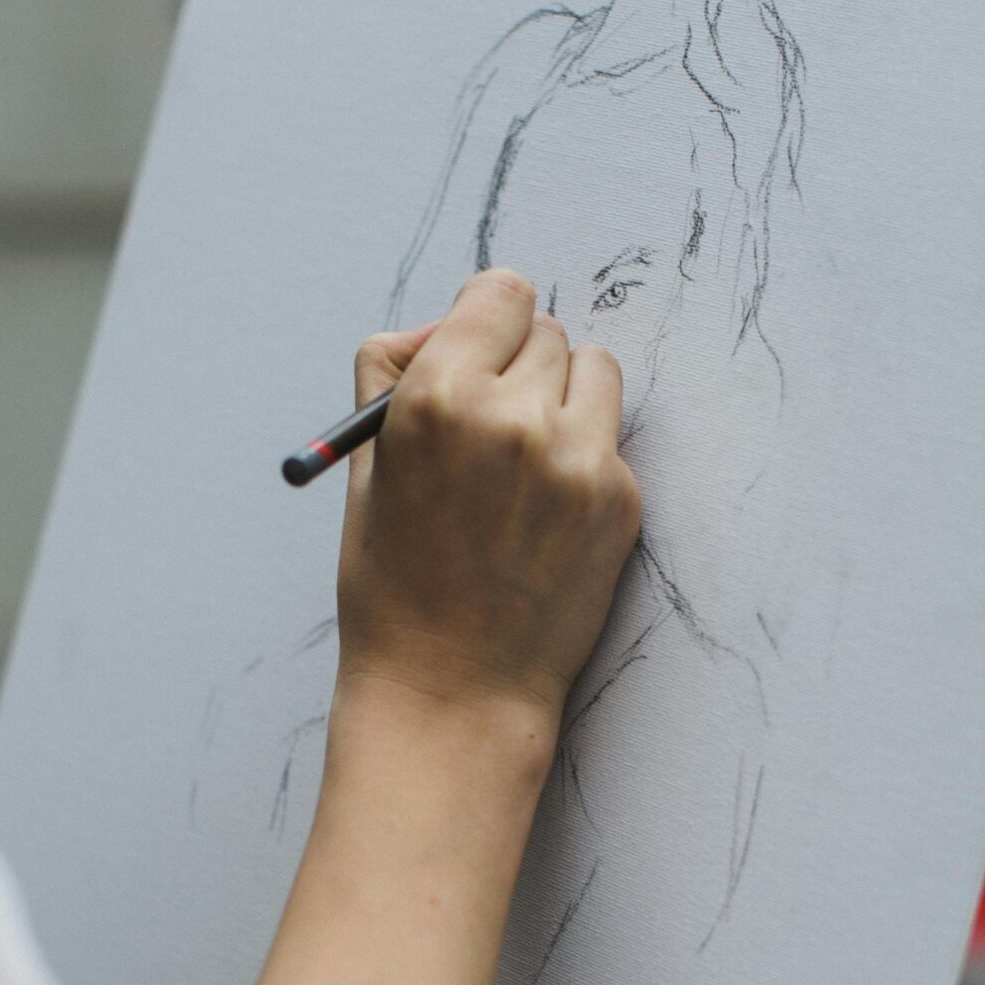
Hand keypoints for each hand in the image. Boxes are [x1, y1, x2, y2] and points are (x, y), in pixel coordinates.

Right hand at [335, 269, 641, 733]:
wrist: (453, 691)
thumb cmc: (396, 586)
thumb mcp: (365, 470)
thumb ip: (391, 377)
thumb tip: (435, 328)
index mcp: (439, 399)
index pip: (500, 293)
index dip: (484, 320)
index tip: (479, 347)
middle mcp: (514, 417)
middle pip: (545, 331)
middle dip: (518, 365)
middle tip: (490, 425)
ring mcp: (577, 459)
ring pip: (593, 370)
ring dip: (563, 398)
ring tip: (523, 463)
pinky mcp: (619, 499)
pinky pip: (609, 438)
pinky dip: (582, 458)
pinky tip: (543, 516)